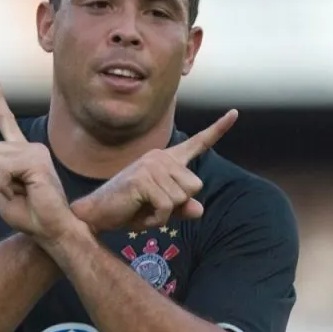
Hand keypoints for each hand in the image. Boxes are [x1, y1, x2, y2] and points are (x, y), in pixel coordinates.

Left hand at [0, 76, 79, 240]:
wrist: (51, 229)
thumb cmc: (30, 215)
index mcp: (22, 153)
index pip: (6, 122)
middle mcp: (31, 148)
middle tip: (16, 191)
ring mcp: (36, 152)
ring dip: (0, 181)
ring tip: (22, 192)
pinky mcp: (36, 161)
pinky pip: (2, 168)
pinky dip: (5, 185)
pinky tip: (23, 191)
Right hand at [74, 109, 237, 231]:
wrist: (97, 213)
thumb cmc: (129, 209)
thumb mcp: (161, 210)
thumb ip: (183, 208)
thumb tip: (200, 208)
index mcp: (166, 160)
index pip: (197, 143)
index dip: (218, 129)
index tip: (235, 113)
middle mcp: (160, 158)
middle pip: (195, 185)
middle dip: (177, 203)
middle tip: (151, 204)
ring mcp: (151, 166)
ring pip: (181, 198)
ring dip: (165, 213)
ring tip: (143, 207)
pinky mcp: (142, 180)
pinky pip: (167, 207)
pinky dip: (157, 218)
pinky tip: (140, 212)